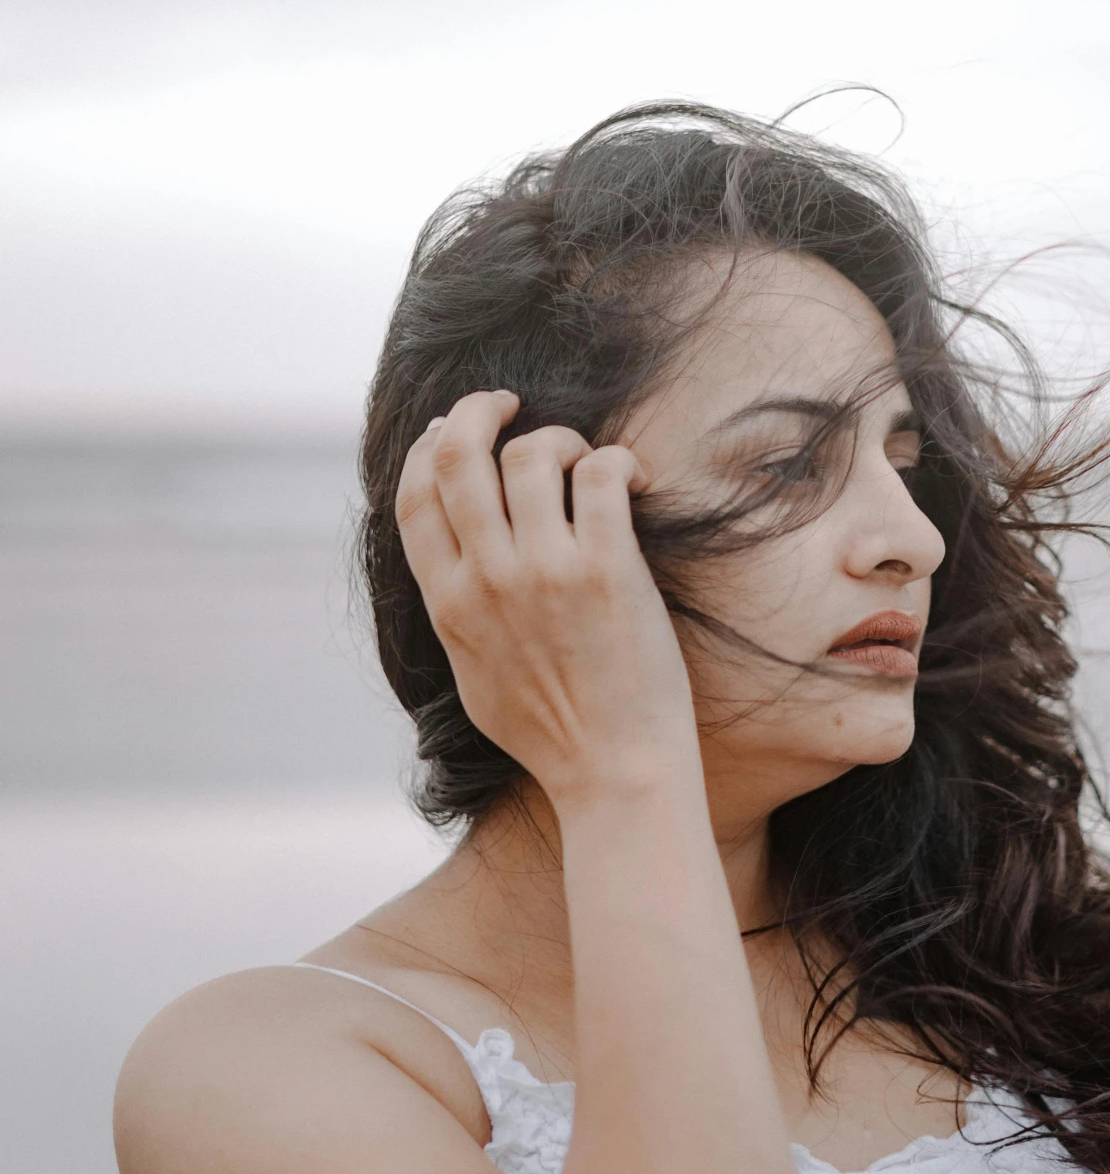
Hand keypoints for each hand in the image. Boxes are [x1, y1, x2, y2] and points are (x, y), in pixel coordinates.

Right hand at [396, 390, 699, 808]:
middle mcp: (489, 579)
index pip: (413, 493)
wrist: (614, 771)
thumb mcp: (471, 673)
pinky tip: (631, 480)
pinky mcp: (609, 569)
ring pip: (531, 453)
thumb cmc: (551, 731)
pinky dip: (616, 459)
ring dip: (559, 439)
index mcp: (448, 603)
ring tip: (583, 462)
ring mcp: (547, 571)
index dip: (429, 445)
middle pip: (458, 454)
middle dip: (479, 409)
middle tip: (509, 402)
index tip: (455, 428)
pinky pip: (601, 473)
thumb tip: (448, 556)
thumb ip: (454, 609)